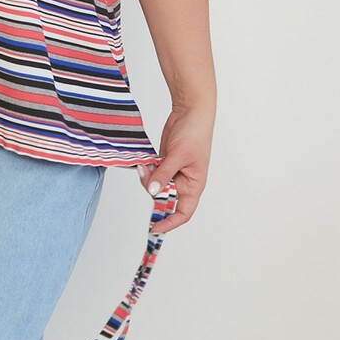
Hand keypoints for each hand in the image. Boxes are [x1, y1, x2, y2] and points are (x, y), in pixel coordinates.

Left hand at [137, 104, 213, 234]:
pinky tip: (144, 161)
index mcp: (194, 185)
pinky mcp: (164, 162)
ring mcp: (173, 172)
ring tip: (145, 164)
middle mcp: (184, 182)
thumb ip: (164, 174)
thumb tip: (153, 191)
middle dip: (152, 190)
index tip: (155, 228)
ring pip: (156, 185)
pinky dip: (147, 170)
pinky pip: (153, 173)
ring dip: (148, 178)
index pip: (183, 212)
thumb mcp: (178, 155)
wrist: (190, 111)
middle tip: (145, 175)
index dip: (170, 222)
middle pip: (164, 198)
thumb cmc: (195, 133)